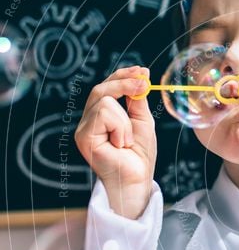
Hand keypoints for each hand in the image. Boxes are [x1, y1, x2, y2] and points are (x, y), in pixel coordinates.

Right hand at [74, 66, 156, 218]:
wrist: (137, 178)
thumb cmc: (139, 155)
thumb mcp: (142, 121)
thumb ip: (137, 100)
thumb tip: (140, 74)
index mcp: (100, 116)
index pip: (106, 88)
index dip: (122, 76)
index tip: (142, 71)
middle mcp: (88, 121)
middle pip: (101, 89)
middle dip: (124, 83)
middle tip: (144, 83)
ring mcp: (83, 128)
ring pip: (105, 101)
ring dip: (125, 120)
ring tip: (126, 140)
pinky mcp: (83, 136)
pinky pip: (104, 114)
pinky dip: (120, 127)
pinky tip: (120, 144)